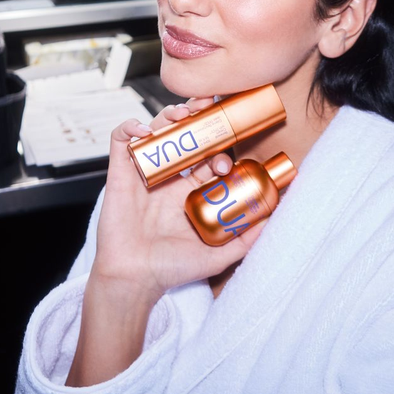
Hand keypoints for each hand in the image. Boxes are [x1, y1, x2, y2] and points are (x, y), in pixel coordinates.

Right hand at [90, 99, 265, 303]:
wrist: (134, 280)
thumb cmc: (171, 270)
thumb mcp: (217, 255)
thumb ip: (245, 238)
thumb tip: (272, 218)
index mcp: (189, 191)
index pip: (207, 155)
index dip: (219, 147)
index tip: (225, 161)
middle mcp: (168, 179)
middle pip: (183, 135)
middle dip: (197, 118)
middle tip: (208, 113)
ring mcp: (144, 174)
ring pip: (156, 130)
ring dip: (169, 115)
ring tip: (182, 114)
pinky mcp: (120, 174)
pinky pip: (120, 140)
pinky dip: (130, 127)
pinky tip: (145, 132)